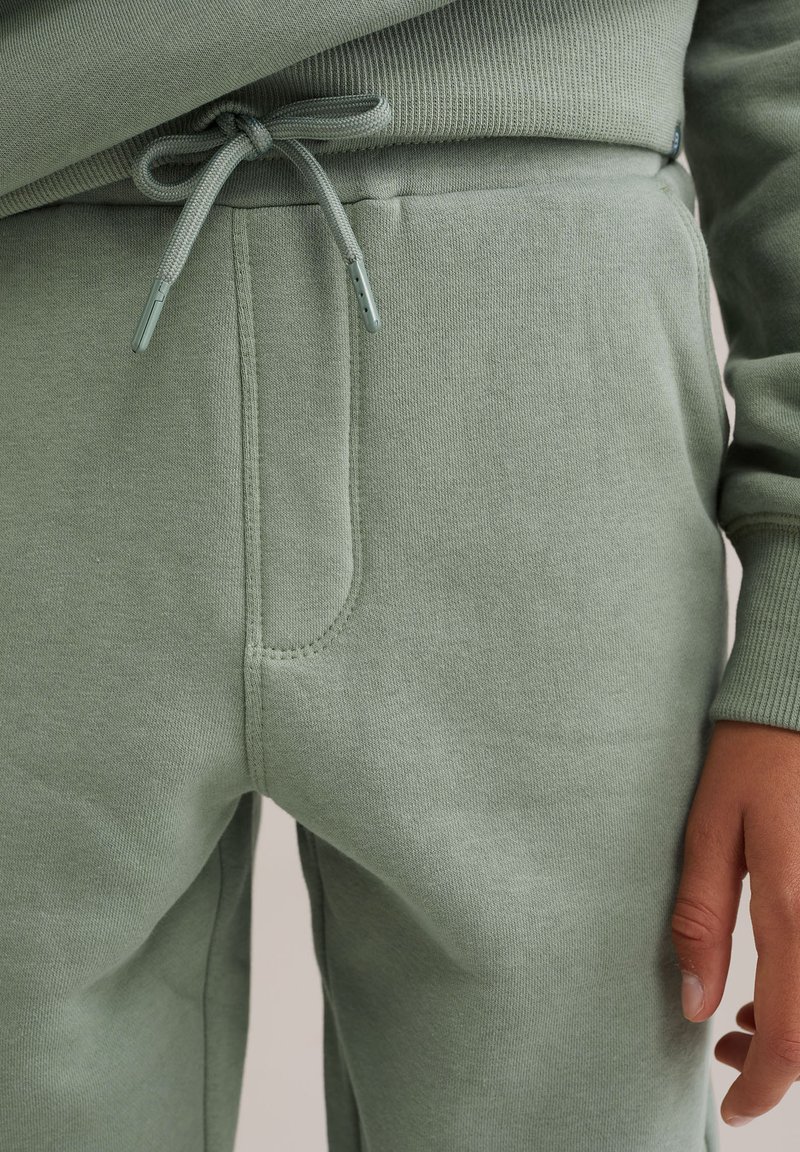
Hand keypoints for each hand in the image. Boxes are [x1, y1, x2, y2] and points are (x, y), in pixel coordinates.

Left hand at [671, 718, 799, 1127]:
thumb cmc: (752, 762)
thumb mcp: (710, 834)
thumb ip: (702, 921)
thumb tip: (698, 1007)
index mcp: (798, 913)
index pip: (794, 1039)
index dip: (765, 1088)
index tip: (733, 1109)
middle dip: (782, 1064)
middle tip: (726, 1050)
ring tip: (744, 1018)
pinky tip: (780, 977)